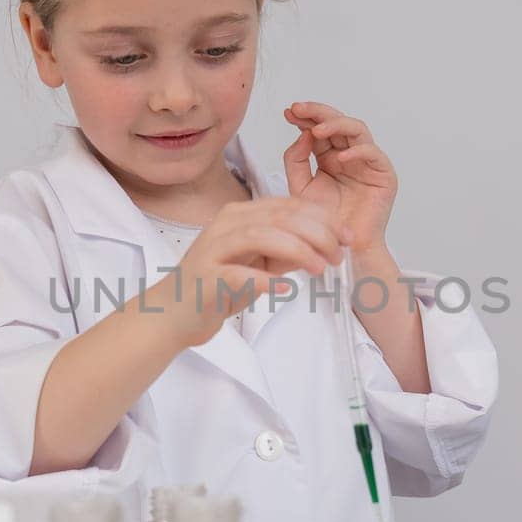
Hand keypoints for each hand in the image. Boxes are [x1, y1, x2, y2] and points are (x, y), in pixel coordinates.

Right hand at [152, 197, 350, 347]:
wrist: (173, 314)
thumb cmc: (216, 287)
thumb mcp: (259, 264)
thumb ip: (287, 252)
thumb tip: (324, 247)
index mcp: (240, 215)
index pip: (289, 206)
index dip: (324, 219)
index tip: (348, 237)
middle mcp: (225, 225)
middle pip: (279, 217)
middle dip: (317, 233)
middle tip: (338, 255)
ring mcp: (213, 249)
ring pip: (260, 236)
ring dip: (297, 250)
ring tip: (320, 268)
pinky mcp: (205, 277)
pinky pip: (238, 274)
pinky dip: (265, 279)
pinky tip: (285, 287)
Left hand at [282, 102, 397, 254]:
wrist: (340, 249)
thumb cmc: (323, 222)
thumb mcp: (300, 186)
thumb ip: (296, 159)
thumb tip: (303, 133)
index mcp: (329, 156)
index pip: (319, 128)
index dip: (305, 117)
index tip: (288, 112)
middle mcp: (349, 155)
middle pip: (337, 122)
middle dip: (318, 112)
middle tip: (300, 109)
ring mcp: (367, 162)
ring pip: (357, 129)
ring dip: (336, 125)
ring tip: (317, 131)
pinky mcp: (383, 174)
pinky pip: (373, 153)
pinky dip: (357, 151)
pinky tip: (339, 157)